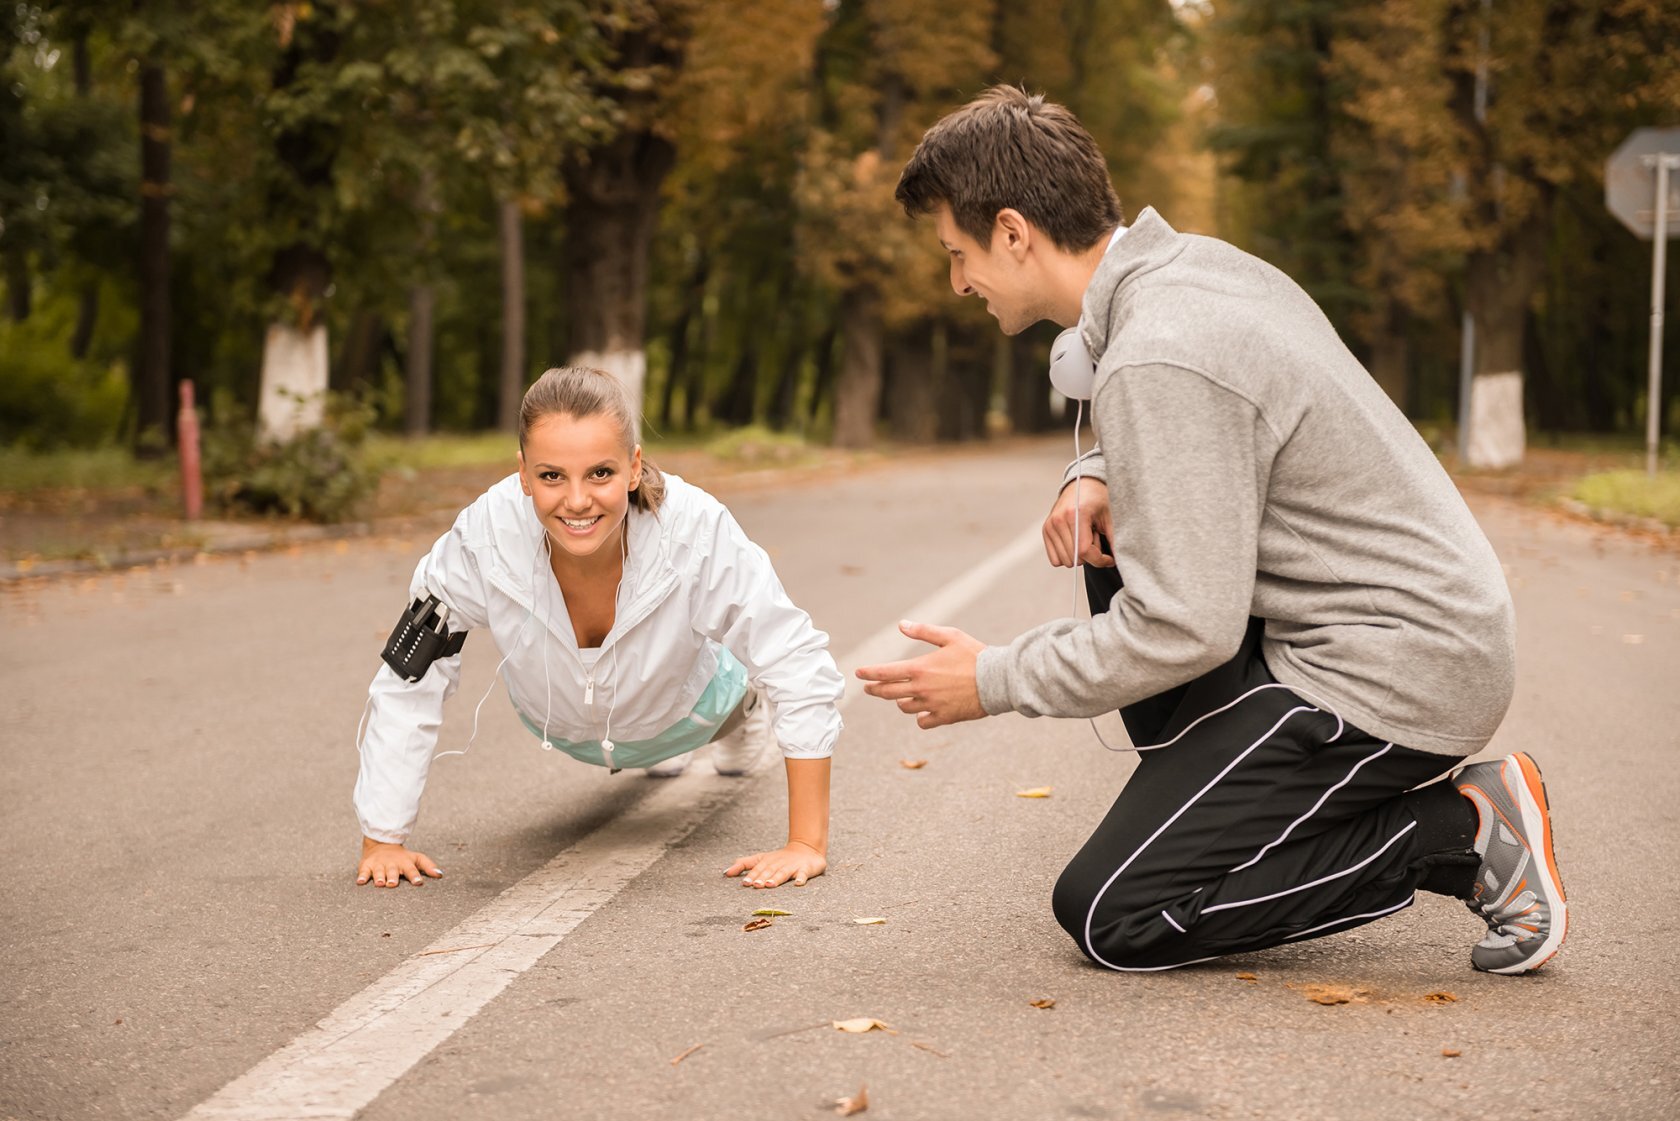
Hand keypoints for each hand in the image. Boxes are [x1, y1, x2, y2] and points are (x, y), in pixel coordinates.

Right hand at [357, 836, 442, 887]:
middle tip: (393, 884)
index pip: (411, 869)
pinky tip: (361, 882)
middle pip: (393, 871)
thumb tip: (441, 874)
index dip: (415, 876)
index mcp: (405, 863)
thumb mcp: (416, 858)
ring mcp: (379, 865)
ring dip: (379, 877)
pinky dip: (362, 876)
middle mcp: (392, 864)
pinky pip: (364, 871)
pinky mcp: (366, 866)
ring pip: (379, 872)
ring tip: (380, 883)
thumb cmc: (402, 857)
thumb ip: (428, 866)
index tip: (418, 882)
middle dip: (393, 878)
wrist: (381, 844)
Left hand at [725, 840, 825, 887]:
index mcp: (767, 861)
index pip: (758, 868)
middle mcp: (779, 863)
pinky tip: (798, 883)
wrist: (806, 849)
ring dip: (777, 878)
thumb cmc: (779, 859)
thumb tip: (725, 872)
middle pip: (770, 871)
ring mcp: (792, 866)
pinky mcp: (805, 869)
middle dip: (762, 878)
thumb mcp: (761, 859)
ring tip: (770, 884)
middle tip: (756, 885)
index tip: (745, 883)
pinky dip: (801, 878)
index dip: (752, 875)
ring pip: (784, 873)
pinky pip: (803, 874)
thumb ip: (744, 864)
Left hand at [855, 620, 986, 728]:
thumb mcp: (949, 636)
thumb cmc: (974, 655)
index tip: (858, 673)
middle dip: (875, 689)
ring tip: (901, 697)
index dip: (868, 673)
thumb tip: (901, 625)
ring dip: (900, 701)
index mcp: (919, 669)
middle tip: (869, 688)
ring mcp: (931, 705)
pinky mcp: (943, 717)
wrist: (997, 680)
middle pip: (888, 693)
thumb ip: (923, 631)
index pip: (884, 673)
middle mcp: (921, 689)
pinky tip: (922, 712)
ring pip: (904, 707)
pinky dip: (920, 717)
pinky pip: (922, 722)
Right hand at [1043, 477, 1112, 567]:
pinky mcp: (1046, 530)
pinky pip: (1055, 560)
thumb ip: (1114, 539)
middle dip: (1090, 555)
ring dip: (1078, 555)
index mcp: (1076, 514)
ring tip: (1084, 537)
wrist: (1083, 484)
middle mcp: (1059, 520)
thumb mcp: (1110, 516)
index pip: (1084, 550)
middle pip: (1076, 558)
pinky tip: (1075, 541)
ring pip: (1065, 561)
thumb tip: (1120, 560)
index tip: (1109, 559)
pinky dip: (1067, 556)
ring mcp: (1050, 526)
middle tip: (1095, 538)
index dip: (1100, 560)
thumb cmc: (1097, 498)